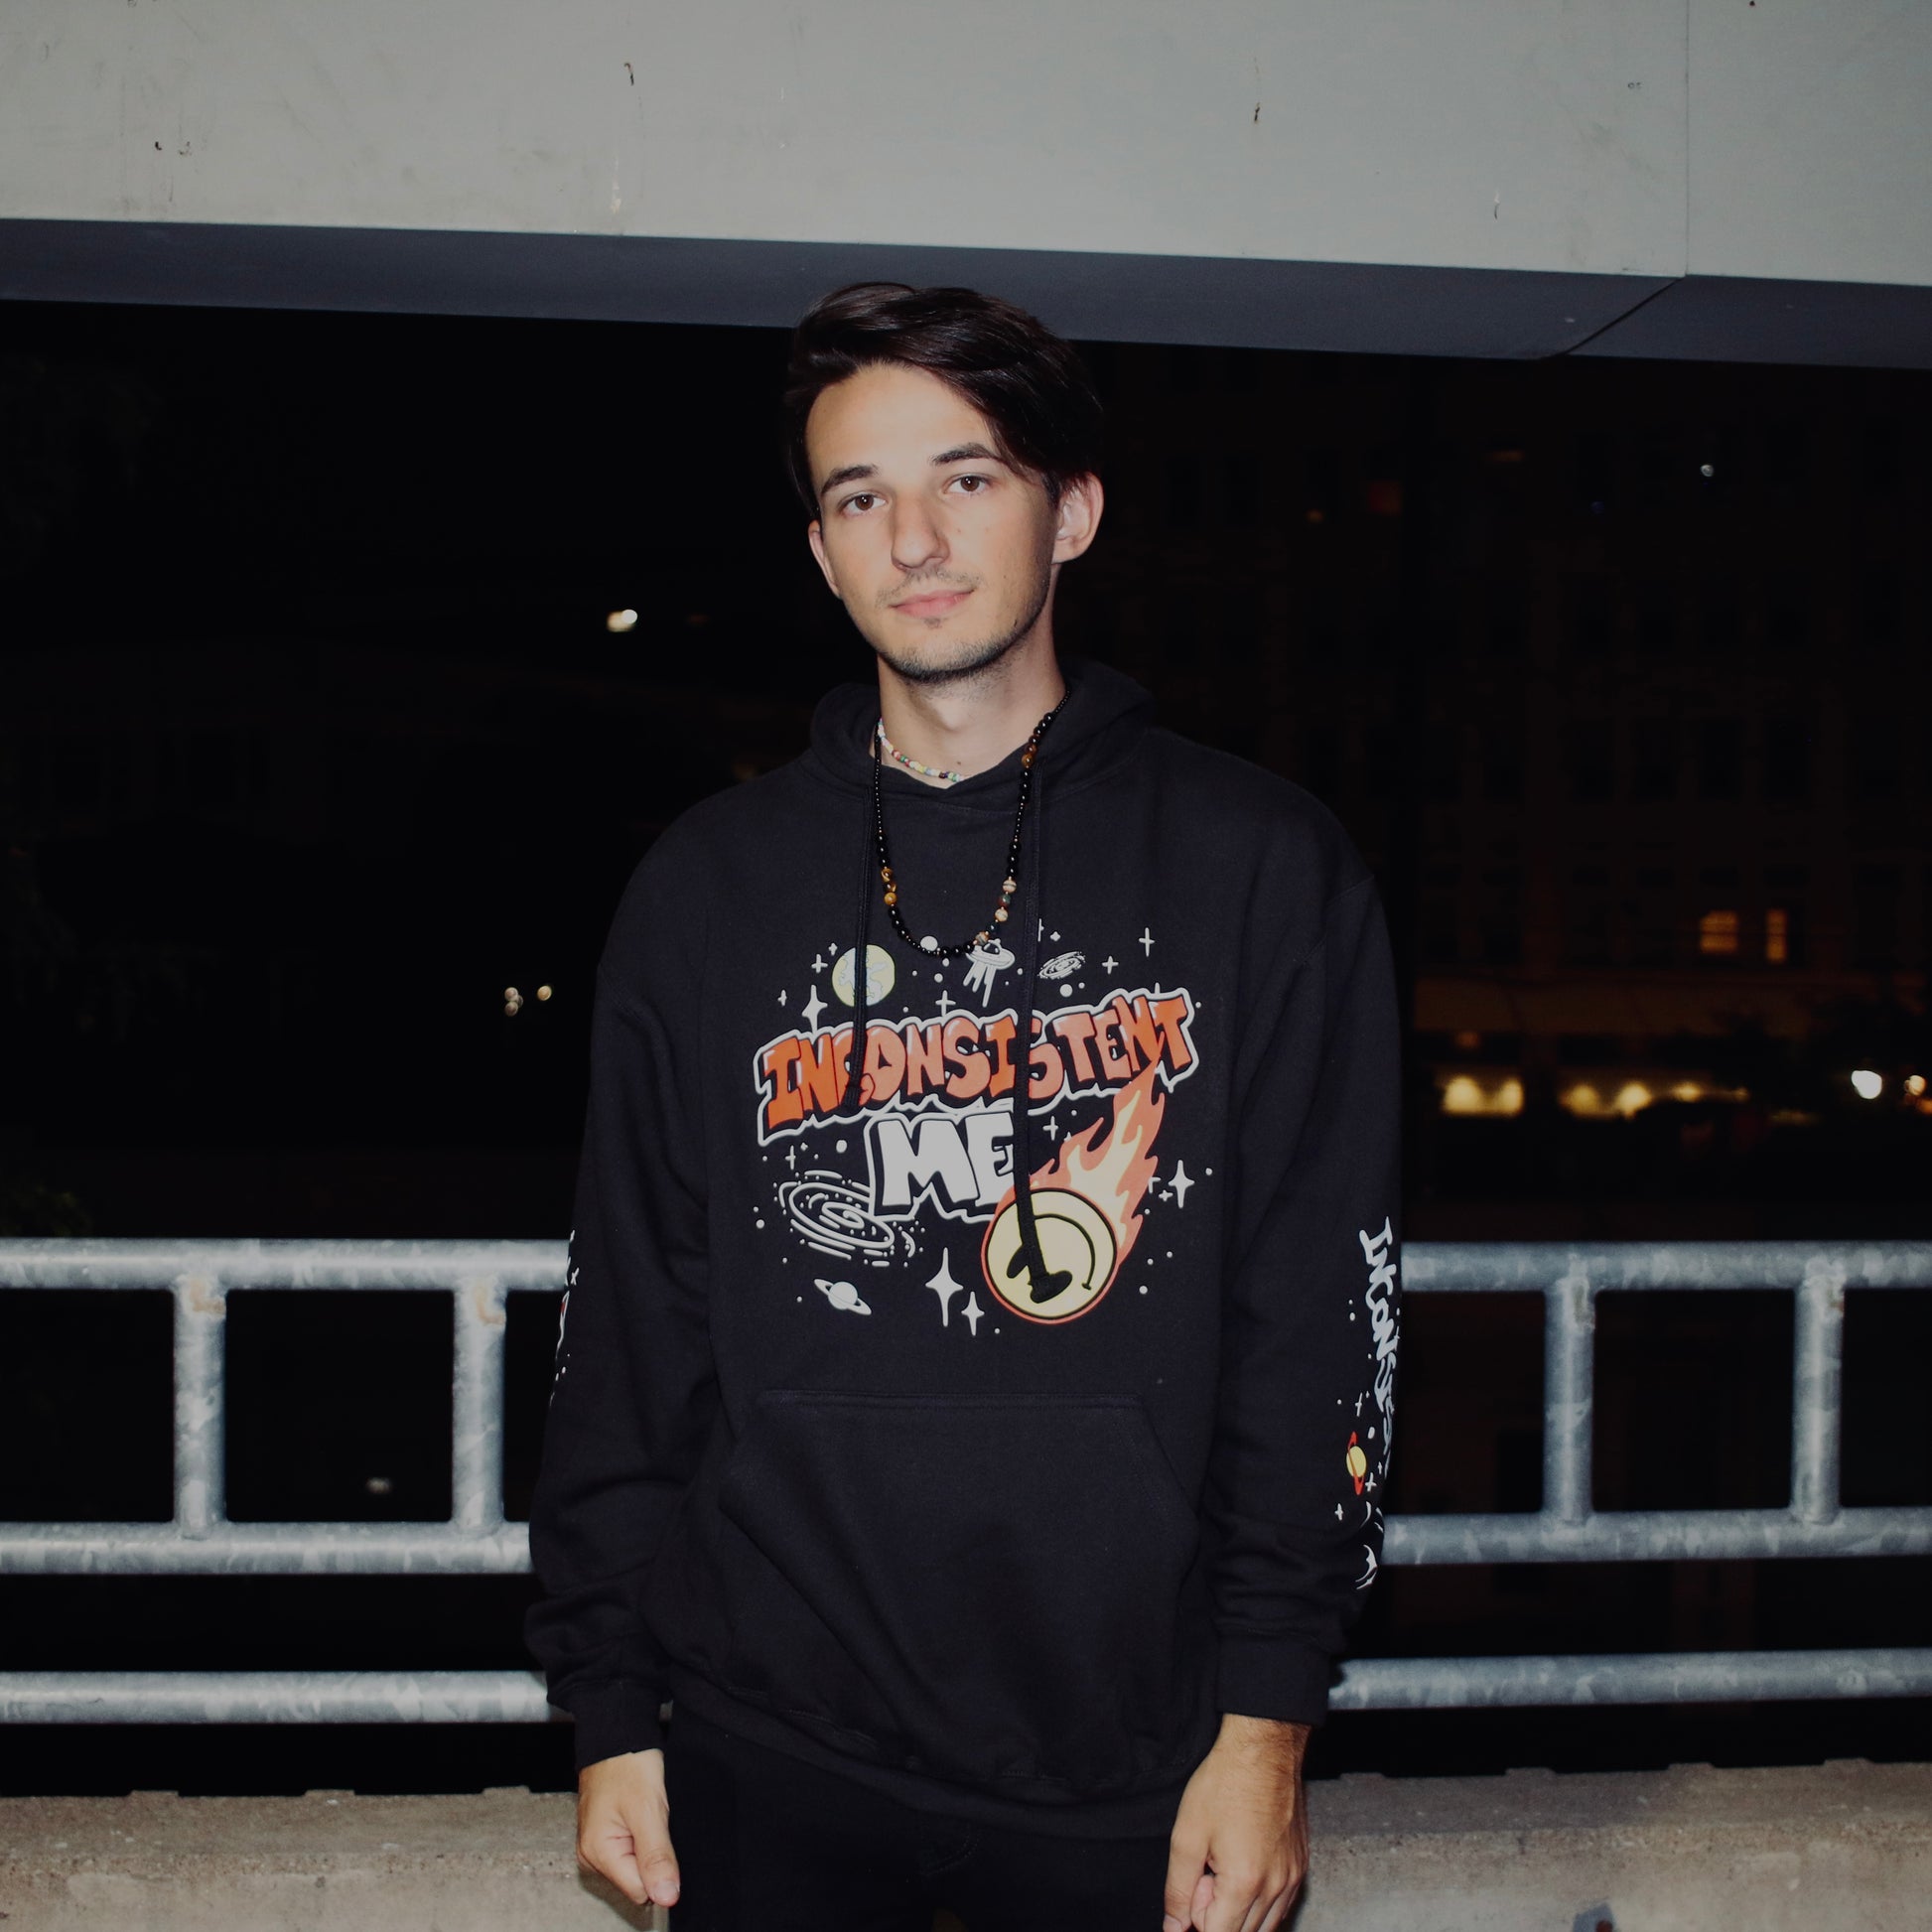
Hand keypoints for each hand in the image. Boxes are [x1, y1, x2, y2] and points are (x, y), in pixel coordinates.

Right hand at [577, 1747, 679, 1910]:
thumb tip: (667, 1897)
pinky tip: (640, 1815)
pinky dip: (642, 1836)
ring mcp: (596, 1845)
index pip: (640, 1890)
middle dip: (652, 1855)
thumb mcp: (648, 1811)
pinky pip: (631, 1850)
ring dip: (648, 1844)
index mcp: (597, 1853)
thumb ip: (657, 1857)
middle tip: (651, 1821)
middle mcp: (591, 1854)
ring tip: (644, 1814)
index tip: (661, 1837)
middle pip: (637, 1880)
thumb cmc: (627, 1764)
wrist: (617, 1735)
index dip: (659, 1870)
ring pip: (636, 1865)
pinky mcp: (604, 1835)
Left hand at [1162, 1715, 1309, 1931]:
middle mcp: (1275, 1888)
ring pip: (1264, 1926)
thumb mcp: (1187, 1835)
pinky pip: (1279, 1907)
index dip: (1196, 1919)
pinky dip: (1258, 1902)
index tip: (1195, 1883)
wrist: (1263, 1750)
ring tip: (1224, 1866)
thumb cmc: (1225, 1784)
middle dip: (1216, 1916)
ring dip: (1238, 1911)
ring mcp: (1292, 1879)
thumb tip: (1174, 1929)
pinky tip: (1243, 1866)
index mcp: (1245, 1883)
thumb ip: (1178, 1891)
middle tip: (1207, 1870)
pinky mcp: (1300, 1868)